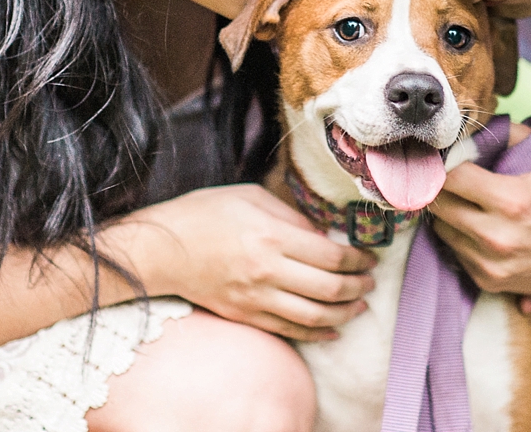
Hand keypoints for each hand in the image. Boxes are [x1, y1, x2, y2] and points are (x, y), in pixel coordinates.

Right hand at [112, 184, 376, 340]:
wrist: (160, 249)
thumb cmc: (204, 214)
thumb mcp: (251, 197)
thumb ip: (291, 216)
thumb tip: (322, 234)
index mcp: (272, 237)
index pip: (332, 257)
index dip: (359, 260)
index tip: (370, 257)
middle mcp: (268, 272)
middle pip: (330, 289)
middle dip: (359, 287)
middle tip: (370, 282)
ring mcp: (256, 298)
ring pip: (314, 316)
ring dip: (344, 313)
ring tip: (359, 306)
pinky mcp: (245, 315)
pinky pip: (289, 330)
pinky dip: (316, 333)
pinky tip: (332, 329)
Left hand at [430, 134, 530, 297]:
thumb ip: (511, 133)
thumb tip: (473, 128)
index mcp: (512, 201)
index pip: (451, 177)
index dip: (444, 163)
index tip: (447, 158)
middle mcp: (498, 237)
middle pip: (439, 204)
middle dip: (442, 187)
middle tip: (452, 178)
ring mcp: (492, 263)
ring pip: (441, 229)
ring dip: (449, 213)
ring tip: (469, 202)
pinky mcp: (489, 281)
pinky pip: (455, 250)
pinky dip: (461, 236)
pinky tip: (480, 226)